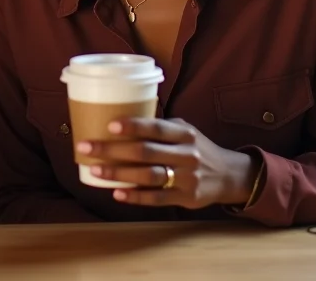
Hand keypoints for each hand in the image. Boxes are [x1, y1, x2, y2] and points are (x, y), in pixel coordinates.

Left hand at [77, 117, 259, 208]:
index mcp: (184, 133)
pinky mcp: (186, 198)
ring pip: (148, 176)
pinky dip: (136, 196)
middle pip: (146, 152)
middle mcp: (187, 154)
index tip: (109, 125)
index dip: (133, 126)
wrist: (229, 175)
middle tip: (86, 147)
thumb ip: (159, 127)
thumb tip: (120, 116)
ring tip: (95, 170)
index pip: (156, 128)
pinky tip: (117, 192)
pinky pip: (157, 199)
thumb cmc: (196, 147)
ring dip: (119, 173)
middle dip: (113, 150)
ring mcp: (187, 178)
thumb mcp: (184, 130)